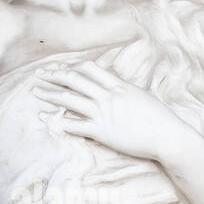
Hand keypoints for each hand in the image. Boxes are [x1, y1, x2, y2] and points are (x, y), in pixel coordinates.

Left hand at [31, 60, 196, 161]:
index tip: (59, 68)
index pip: (88, 69)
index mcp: (117, 85)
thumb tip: (111, 82)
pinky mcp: (101, 132)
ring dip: (50, 94)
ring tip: (36, 92)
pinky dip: (57, 120)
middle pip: (73, 80)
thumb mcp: (139, 95)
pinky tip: (44, 118)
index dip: (70, 67)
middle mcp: (107, 96)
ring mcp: (103, 113)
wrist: (168, 136)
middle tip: (39, 74)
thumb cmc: (158, 117)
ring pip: (69, 99)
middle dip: (53, 75)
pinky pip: (73, 124)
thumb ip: (122, 88)